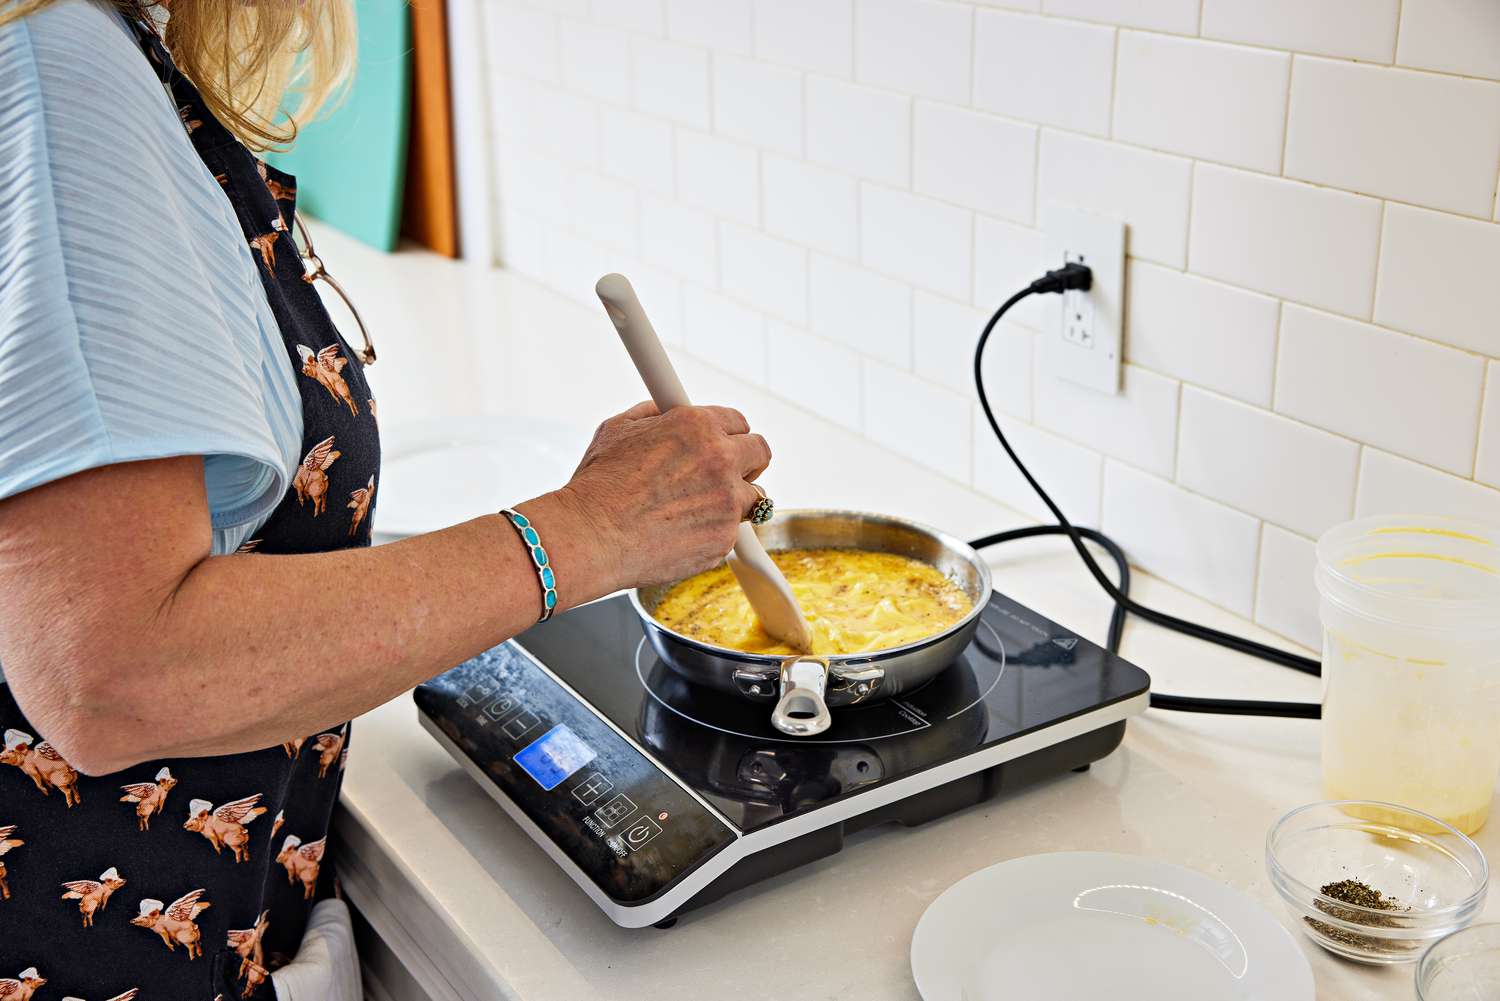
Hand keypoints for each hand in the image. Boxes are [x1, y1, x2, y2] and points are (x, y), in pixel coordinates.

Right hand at [555, 401, 771, 588]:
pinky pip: (732, 533)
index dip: (728, 434)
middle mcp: (721, 460)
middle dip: (746, 462)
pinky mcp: (725, 539)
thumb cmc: (597, 485)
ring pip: (753, 497)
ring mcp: (727, 502)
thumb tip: (664, 410)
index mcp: (698, 426)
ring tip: (696, 509)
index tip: (723, 444)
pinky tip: (681, 533)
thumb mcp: (617, 430)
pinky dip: (714, 533)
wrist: (590, 536)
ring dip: (733, 500)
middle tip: (727, 473)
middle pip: (761, 453)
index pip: (739, 421)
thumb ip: (652, 415)